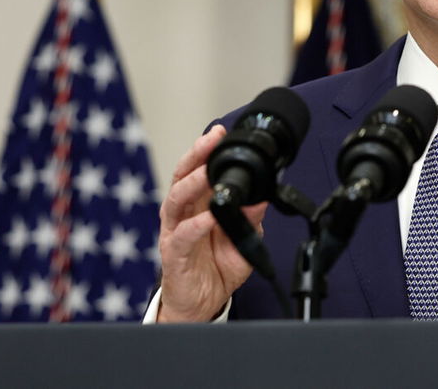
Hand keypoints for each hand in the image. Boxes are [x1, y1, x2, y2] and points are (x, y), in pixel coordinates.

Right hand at [156, 125, 267, 321]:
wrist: (203, 303)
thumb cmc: (217, 267)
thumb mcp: (243, 240)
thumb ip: (251, 219)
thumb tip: (264, 196)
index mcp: (197, 205)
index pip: (197, 171)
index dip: (205, 151)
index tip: (220, 133)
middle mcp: (182, 214)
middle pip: (182, 177)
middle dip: (195, 156)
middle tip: (211, 140)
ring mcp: (174, 232)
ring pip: (176, 201)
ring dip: (192, 184)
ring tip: (207, 174)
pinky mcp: (173, 254)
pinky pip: (181, 236)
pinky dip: (195, 225)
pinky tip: (209, 217)